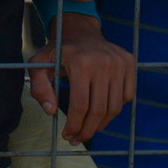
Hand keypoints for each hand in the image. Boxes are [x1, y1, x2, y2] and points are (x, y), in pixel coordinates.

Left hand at [28, 16, 135, 144]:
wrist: (80, 29)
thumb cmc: (57, 50)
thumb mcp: (39, 64)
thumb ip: (39, 87)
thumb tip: (50, 110)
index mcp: (80, 62)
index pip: (80, 105)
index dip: (74, 125)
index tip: (67, 135)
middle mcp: (103, 62)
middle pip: (99, 110)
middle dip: (87, 130)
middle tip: (78, 139)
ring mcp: (119, 63)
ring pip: (115, 107)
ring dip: (101, 125)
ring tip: (88, 130)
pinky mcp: (129, 63)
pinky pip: (126, 96)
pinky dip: (115, 109)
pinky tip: (101, 113)